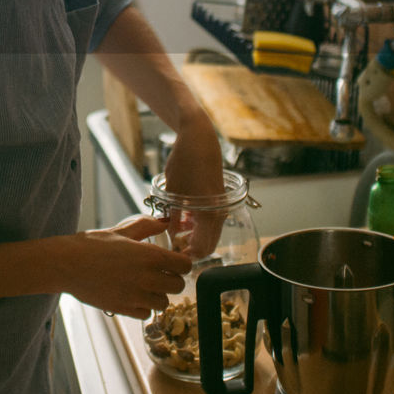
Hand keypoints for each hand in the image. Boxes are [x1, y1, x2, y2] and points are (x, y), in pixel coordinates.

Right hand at [57, 215, 191, 318]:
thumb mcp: (121, 231)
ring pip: (164, 303)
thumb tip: (164, 222)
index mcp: (150, 256)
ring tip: (145, 286)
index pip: (185, 265)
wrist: (66, 265)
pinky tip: (133, 296)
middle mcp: (147, 278)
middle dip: (171, 279)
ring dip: (158, 295)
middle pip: (178, 286)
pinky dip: (143, 307)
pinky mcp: (124, 310)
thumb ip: (146, 226)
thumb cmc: (91, 245)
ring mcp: (136, 297)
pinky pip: (146, 314)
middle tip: (159, 273)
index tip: (173, 261)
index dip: (181, 262)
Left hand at [163, 115, 226, 258]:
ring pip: (211, 233)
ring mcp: (221, 206)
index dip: (186, 255)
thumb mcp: (173, 192)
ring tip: (175, 234)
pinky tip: (183, 220)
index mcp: (209, 214)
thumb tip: (172, 237)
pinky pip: (211, 221)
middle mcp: (219, 213)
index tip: (171, 254)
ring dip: (195, 237)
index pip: (202, 248)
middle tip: (172, 247)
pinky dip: (199, 226)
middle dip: (192, 249)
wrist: (199, 138)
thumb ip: (174, 218)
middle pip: (210, 244)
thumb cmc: (184, 161)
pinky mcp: (219, 200)